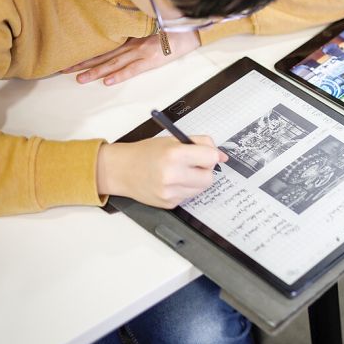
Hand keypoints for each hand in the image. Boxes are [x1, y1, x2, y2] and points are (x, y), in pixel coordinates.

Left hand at [62, 32, 200, 85]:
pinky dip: (120, 75)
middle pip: (103, 55)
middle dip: (83, 63)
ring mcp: (142, 52)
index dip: (87, 52)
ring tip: (79, 79)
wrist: (191, 29)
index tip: (70, 57)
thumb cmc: (173, 28)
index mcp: (131, 36)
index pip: (104, 46)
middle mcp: (132, 44)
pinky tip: (107, 81)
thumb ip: (135, 31)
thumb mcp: (150, 26)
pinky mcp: (152, 60)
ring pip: (114, 63)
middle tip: (63, 70)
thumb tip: (120, 35)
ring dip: (95, 71)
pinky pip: (133, 69)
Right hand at [96, 136, 227, 207]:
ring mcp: (169, 192)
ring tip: (180, 172)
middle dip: (205, 170)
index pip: (211, 158)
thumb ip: (201, 143)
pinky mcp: (168, 203)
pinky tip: (171, 182)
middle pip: (209, 178)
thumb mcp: (173, 140)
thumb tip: (222, 156)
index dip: (210, 155)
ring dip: (196, 180)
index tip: (204, 154)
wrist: (121, 169)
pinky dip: (185, 189)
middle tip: (192, 164)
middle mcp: (172, 175)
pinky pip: (189, 196)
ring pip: (201, 189)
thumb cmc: (147, 152)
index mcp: (174, 154)